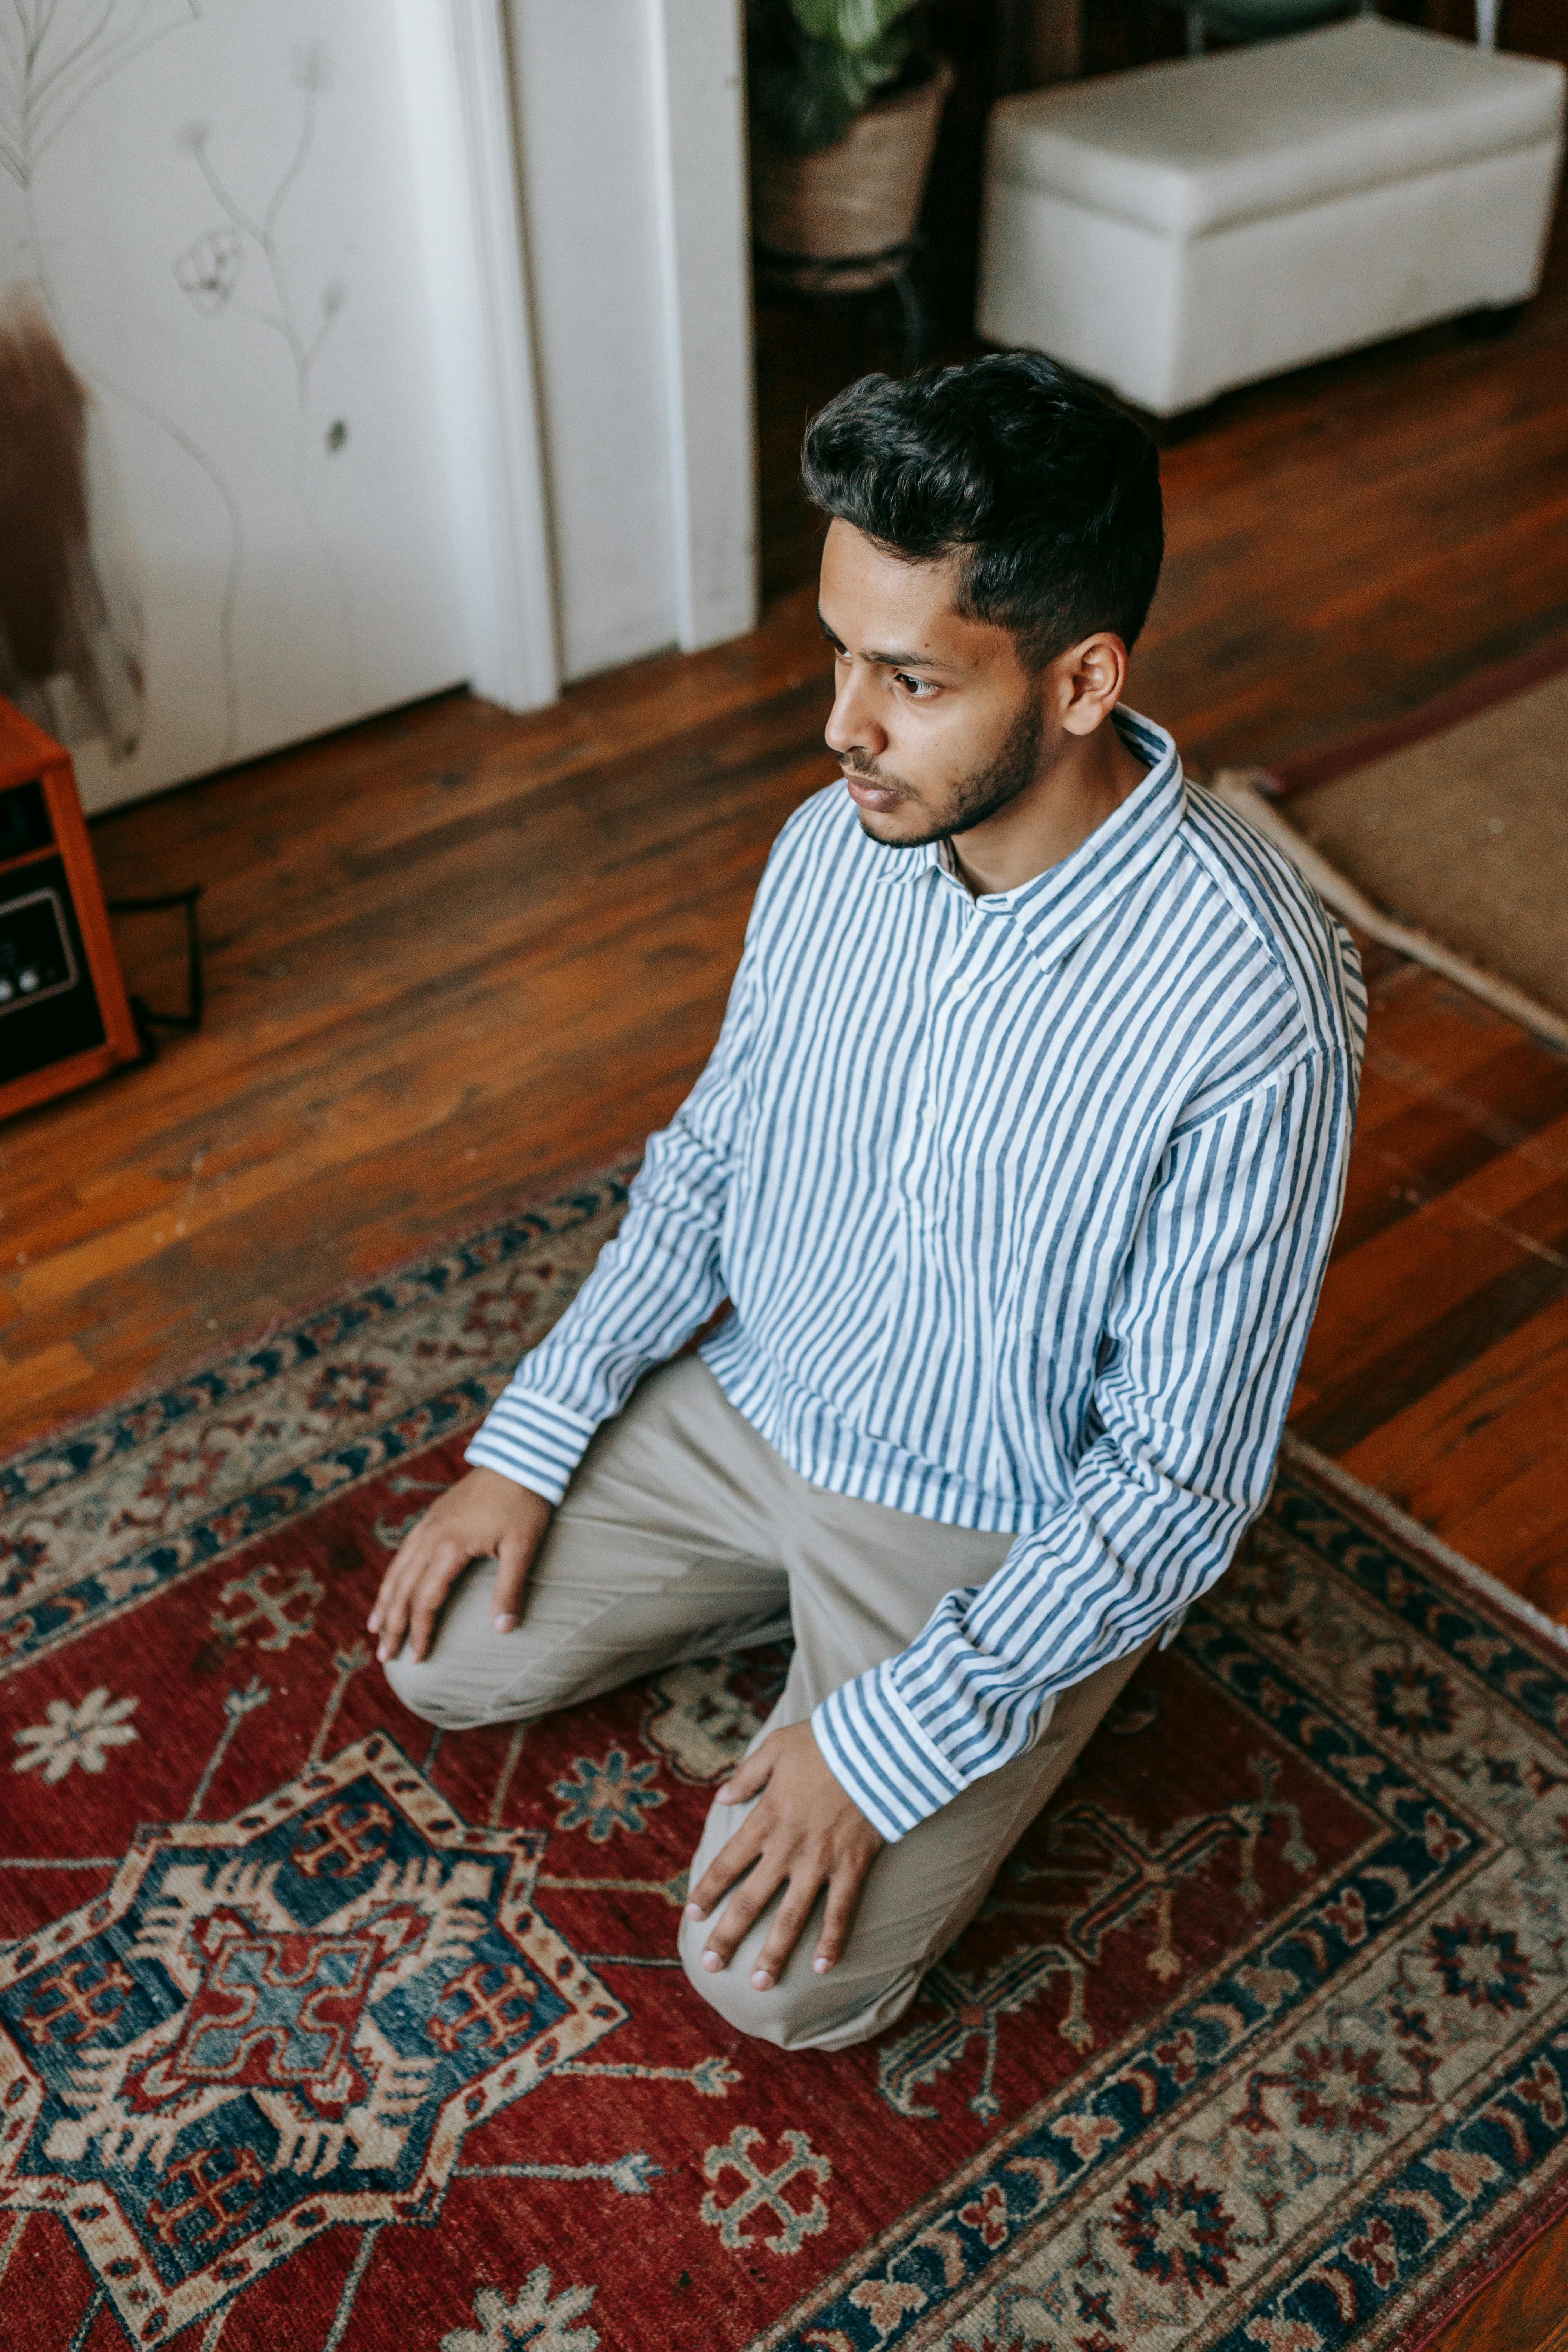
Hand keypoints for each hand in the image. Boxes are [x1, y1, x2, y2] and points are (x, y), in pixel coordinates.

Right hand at [368, 1467, 551, 1664]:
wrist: (520, 1456)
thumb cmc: (525, 1502)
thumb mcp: (523, 1547)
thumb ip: (510, 1589)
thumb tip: (503, 1630)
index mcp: (450, 1545)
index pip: (426, 1599)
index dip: (419, 1631)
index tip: (416, 1657)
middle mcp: (431, 1535)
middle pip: (403, 1588)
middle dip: (392, 1624)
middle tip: (384, 1656)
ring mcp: (429, 1523)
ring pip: (397, 1569)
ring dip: (385, 1601)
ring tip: (374, 1628)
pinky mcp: (434, 1515)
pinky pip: (404, 1551)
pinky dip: (394, 1575)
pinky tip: (392, 1587)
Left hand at [684, 1720, 882, 1990]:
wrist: (876, 1744)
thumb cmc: (825, 1742)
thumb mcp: (777, 1748)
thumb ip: (748, 1775)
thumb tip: (722, 1795)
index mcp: (765, 1819)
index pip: (727, 1864)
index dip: (708, 1891)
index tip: (693, 1916)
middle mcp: (787, 1848)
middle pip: (751, 1900)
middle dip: (729, 1935)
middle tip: (711, 1966)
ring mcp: (821, 1861)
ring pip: (791, 1917)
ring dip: (774, 1953)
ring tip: (760, 1984)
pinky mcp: (852, 1866)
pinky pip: (841, 1911)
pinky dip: (832, 1941)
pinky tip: (822, 1967)